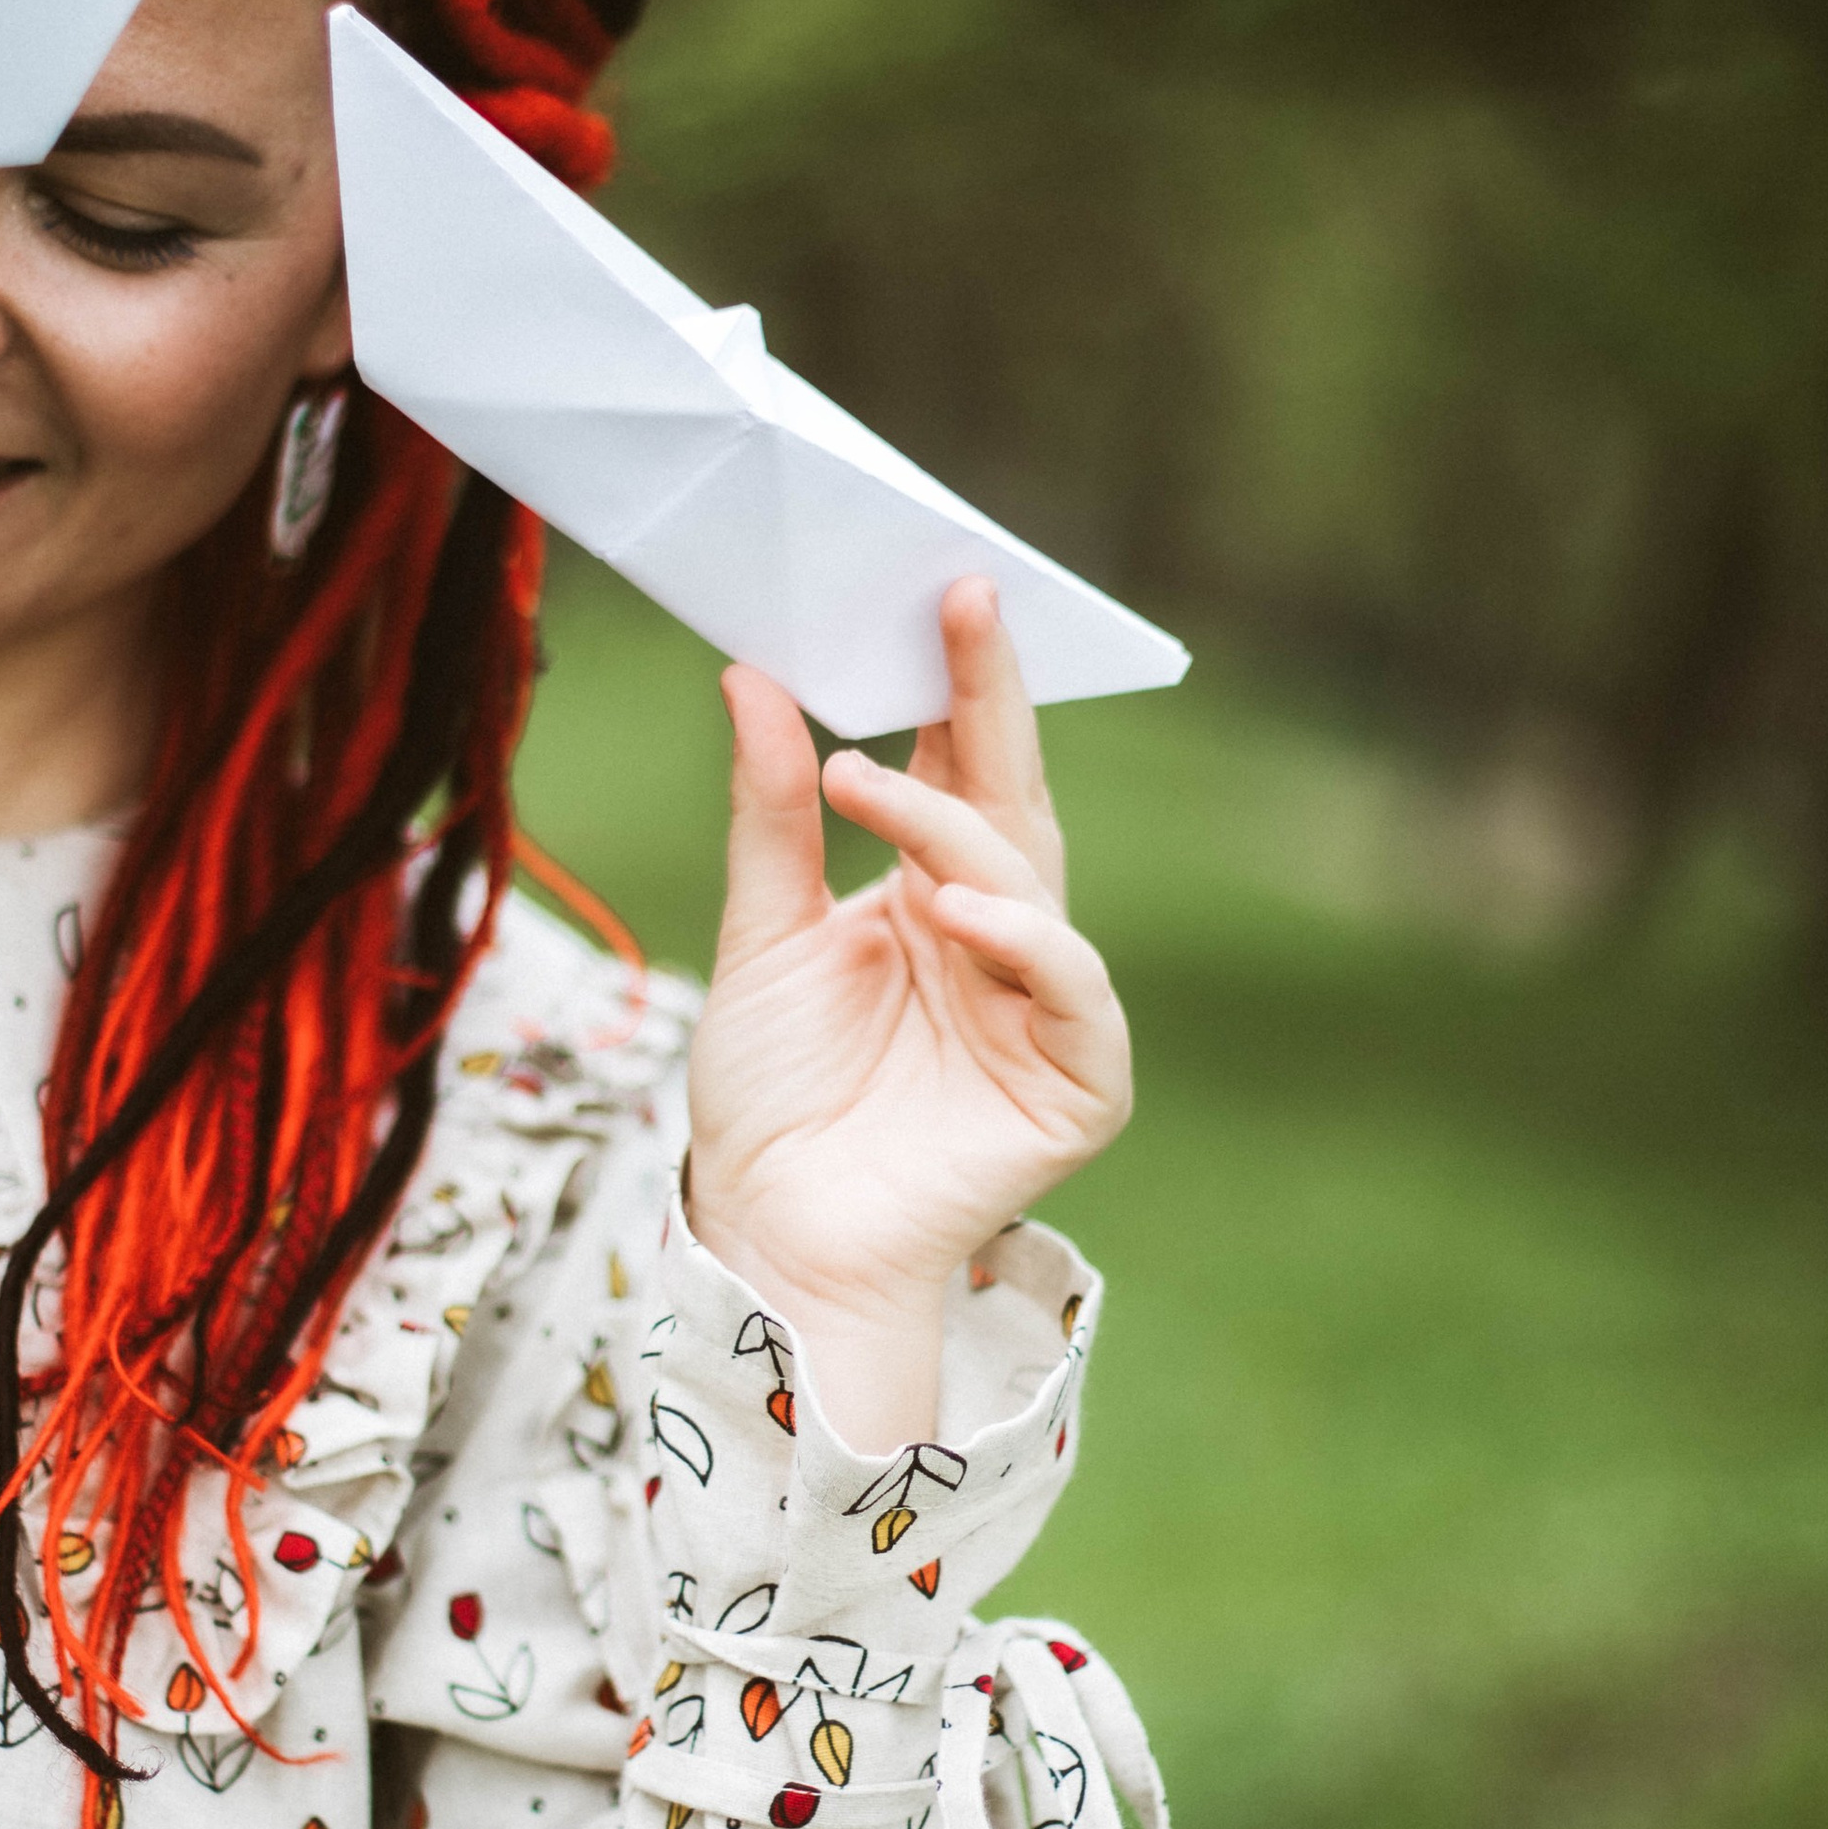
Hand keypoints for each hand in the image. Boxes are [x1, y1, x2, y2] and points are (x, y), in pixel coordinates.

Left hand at [683, 578, 1130, 1449]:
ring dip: (956, 828)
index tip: (941, 590)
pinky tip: (956, 914)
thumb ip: (770, 814)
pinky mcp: (1077, 1081)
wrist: (773, 1238)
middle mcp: (999, 938)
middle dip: (993, 702)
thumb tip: (750, 674)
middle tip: (962, 606)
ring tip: (866, 782)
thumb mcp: (761, 936)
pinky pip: (1071, 994)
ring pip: (1032, 886)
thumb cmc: (773, 1100)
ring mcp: (1045, 1007)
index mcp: (935, 895)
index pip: (962, 769)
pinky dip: (1024, 947)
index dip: (958, 685)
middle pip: (1009, 804)